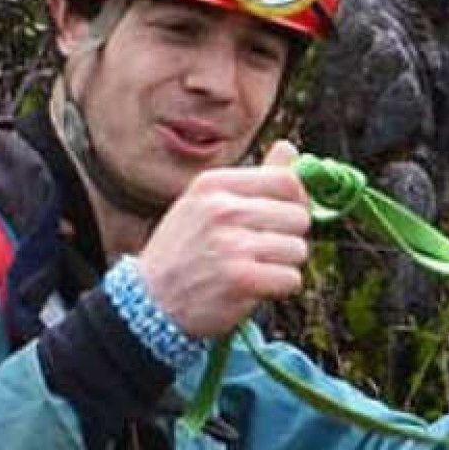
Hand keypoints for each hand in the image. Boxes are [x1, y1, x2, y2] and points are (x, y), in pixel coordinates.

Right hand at [128, 154, 313, 341]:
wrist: (150, 301)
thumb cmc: (183, 252)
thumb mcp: (206, 204)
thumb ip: (253, 179)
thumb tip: (289, 149)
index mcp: (214, 184)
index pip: (286, 181)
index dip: (296, 202)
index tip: (283, 218)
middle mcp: (222, 209)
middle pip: (298, 217)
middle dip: (288, 238)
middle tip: (259, 251)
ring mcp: (231, 244)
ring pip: (298, 249)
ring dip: (283, 265)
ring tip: (252, 268)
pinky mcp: (241, 279)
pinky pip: (291, 279)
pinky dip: (279, 289)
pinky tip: (253, 287)